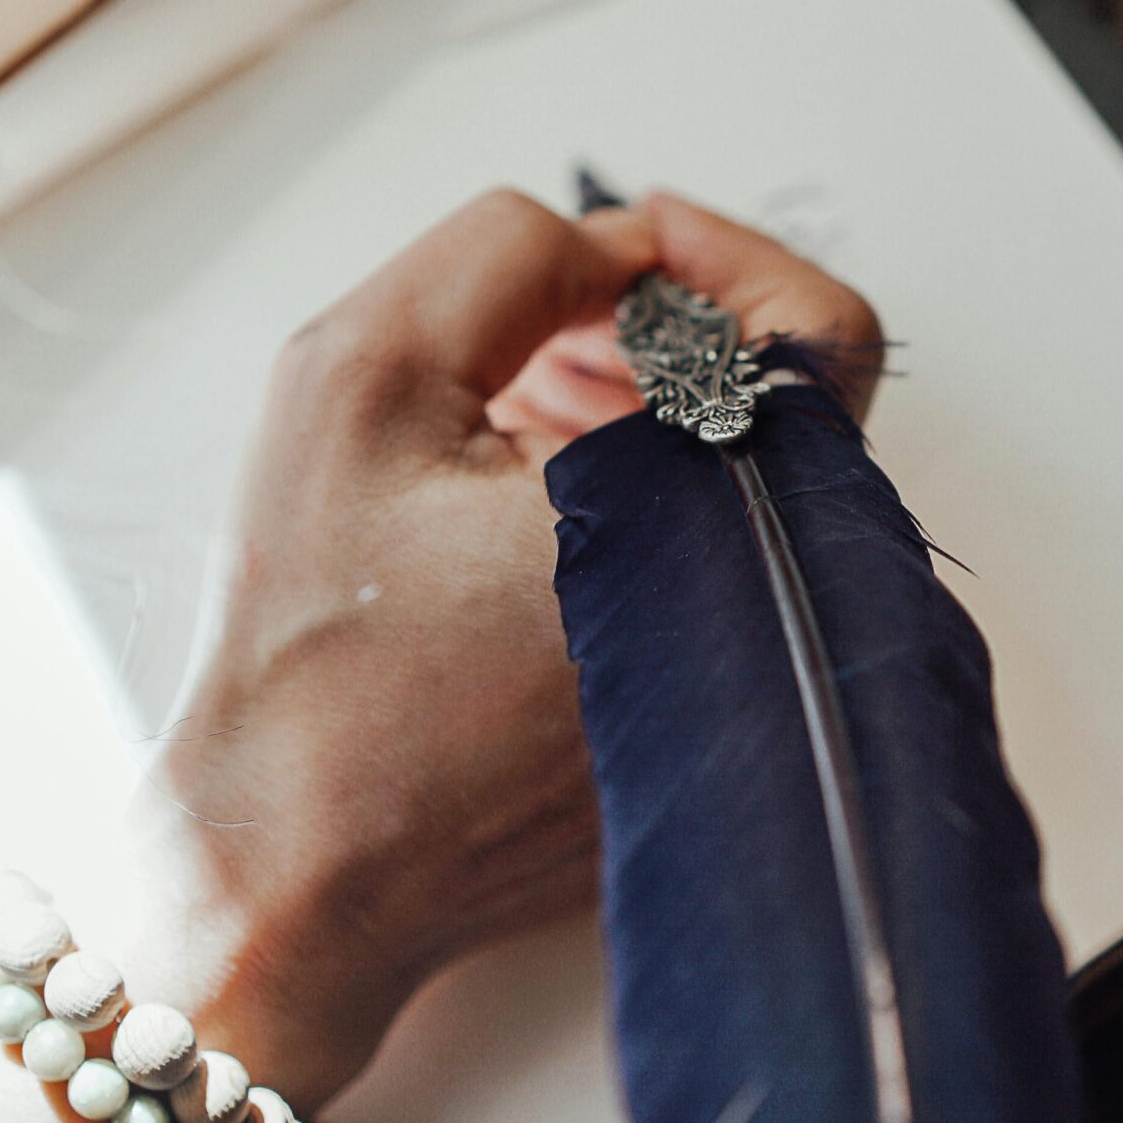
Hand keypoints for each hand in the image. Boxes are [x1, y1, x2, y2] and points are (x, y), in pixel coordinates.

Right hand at [150, 191, 880, 1110]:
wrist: (296, 872)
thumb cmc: (316, 656)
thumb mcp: (363, 375)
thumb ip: (510, 256)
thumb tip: (617, 250)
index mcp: (706, 516)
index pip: (826, 335)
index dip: (730, 257)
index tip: (631, 250)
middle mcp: (762, 613)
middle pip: (783, 408)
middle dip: (666, 336)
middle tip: (547, 334)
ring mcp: (746, 691)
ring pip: (745, 494)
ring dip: (646, 422)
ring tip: (512, 419)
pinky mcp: (709, 737)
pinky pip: (712, 582)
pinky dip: (639, 518)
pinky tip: (524, 509)